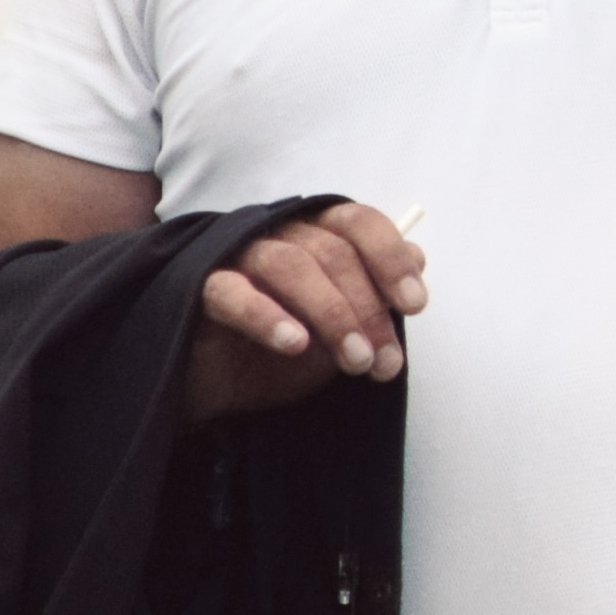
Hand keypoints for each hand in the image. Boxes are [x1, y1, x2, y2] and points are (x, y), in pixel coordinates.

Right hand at [186, 202, 423, 423]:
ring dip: (331, 314)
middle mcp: (278, 234)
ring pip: (290, 265)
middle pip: (332, 251)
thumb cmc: (284, 352)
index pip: (358, 223)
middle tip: (381, 361)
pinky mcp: (198, 286)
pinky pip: (232, 290)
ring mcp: (235, 256)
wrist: (217, 392)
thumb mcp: (342, 331)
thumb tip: (417, 256)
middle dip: (367, 309)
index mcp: (316, 235)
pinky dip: (266, 315)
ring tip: (352, 360)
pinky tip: (293, 344)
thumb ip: (377, 295)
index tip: (415, 305)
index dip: (390, 258)